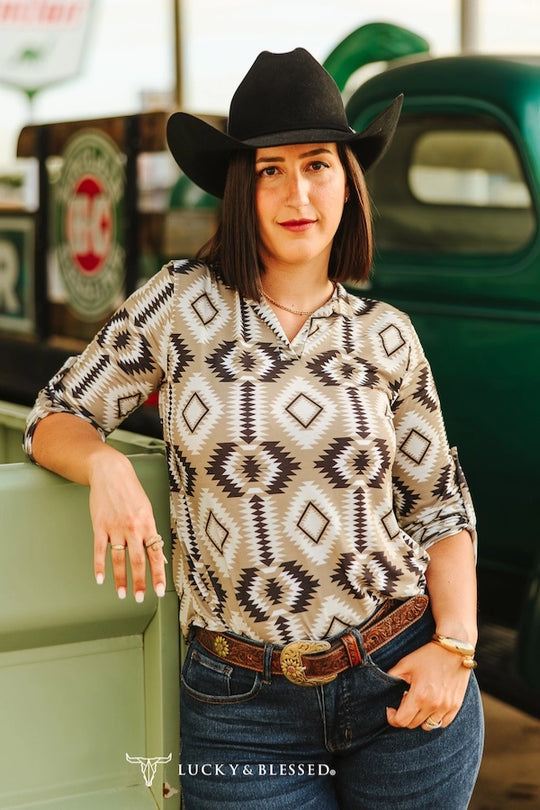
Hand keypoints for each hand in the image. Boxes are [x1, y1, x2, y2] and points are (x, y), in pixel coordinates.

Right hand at [90, 451, 166, 601]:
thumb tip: (157, 554)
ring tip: (122, 594)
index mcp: (148, 524)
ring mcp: (116, 528)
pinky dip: (99, 566)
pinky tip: (100, 579)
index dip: (158, 574)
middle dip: (139, 583)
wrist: (111, 473)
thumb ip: (150, 531)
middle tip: (139, 598)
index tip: (160, 590)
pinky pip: (99, 550)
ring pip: (119, 559)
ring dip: (120, 579)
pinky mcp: (100, 526)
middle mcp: (133, 528)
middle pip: (138, 561)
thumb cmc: (132, 492)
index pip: (156, 554)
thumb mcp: (146, 510)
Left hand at [385, 642, 470, 729]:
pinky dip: (435, 719)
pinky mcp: (456, 706)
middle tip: (406, 699)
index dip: (392, 718)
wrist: (454, 650)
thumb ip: (392, 676)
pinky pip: (443, 723)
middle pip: (413, 724)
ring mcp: (446, 707)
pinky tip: (431, 706)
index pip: (401, 721)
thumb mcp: (405, 663)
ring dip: (420, 719)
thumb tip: (383, 687)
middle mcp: (433, 705)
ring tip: (418, 703)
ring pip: (428, 726)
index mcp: (419, 696)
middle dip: (405, 715)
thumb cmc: (428, 655)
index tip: (391, 710)